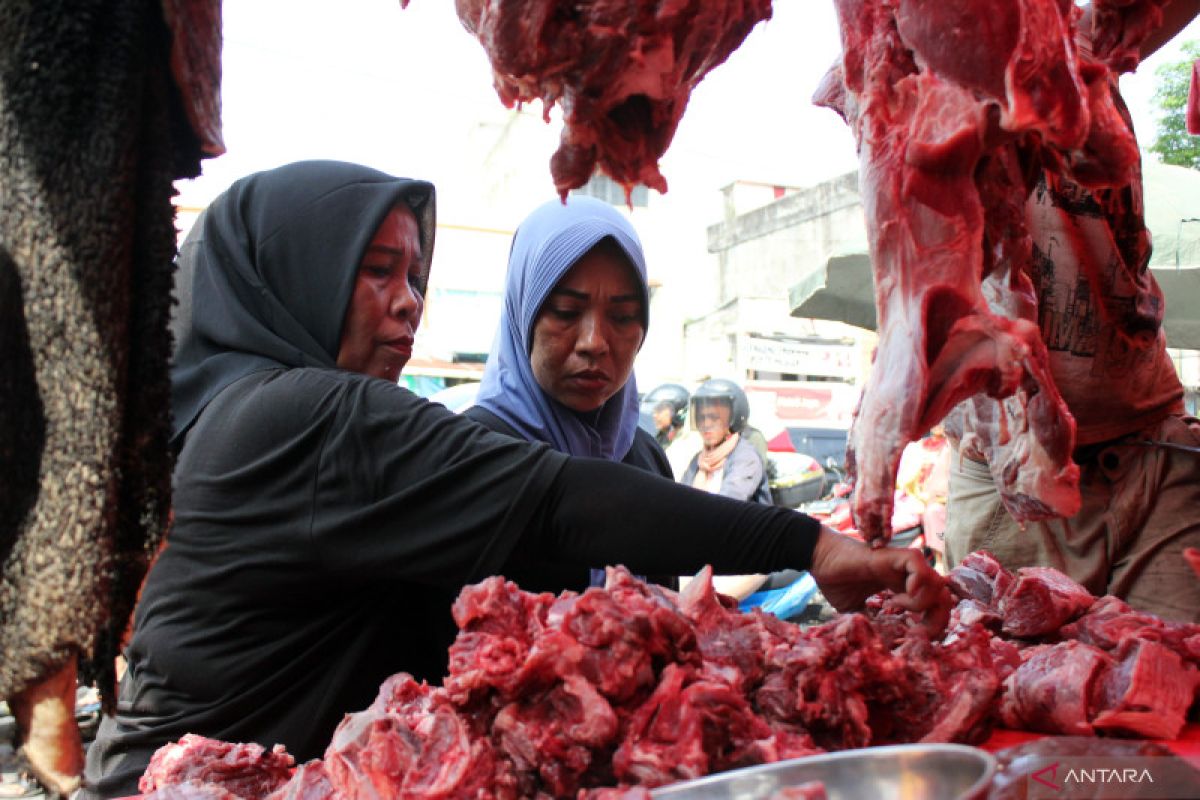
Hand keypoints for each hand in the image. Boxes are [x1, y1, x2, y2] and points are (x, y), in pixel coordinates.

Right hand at [809, 525, 952, 631]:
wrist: (819, 558)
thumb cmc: (835, 580)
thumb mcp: (856, 612)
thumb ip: (871, 625)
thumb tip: (880, 648)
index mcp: (904, 587)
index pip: (936, 604)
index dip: (934, 624)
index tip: (915, 637)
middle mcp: (909, 575)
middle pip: (945, 596)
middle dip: (938, 620)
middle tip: (918, 633)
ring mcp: (904, 564)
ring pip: (938, 583)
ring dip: (923, 604)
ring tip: (897, 607)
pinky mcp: (896, 555)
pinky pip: (921, 568)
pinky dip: (917, 586)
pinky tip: (896, 597)